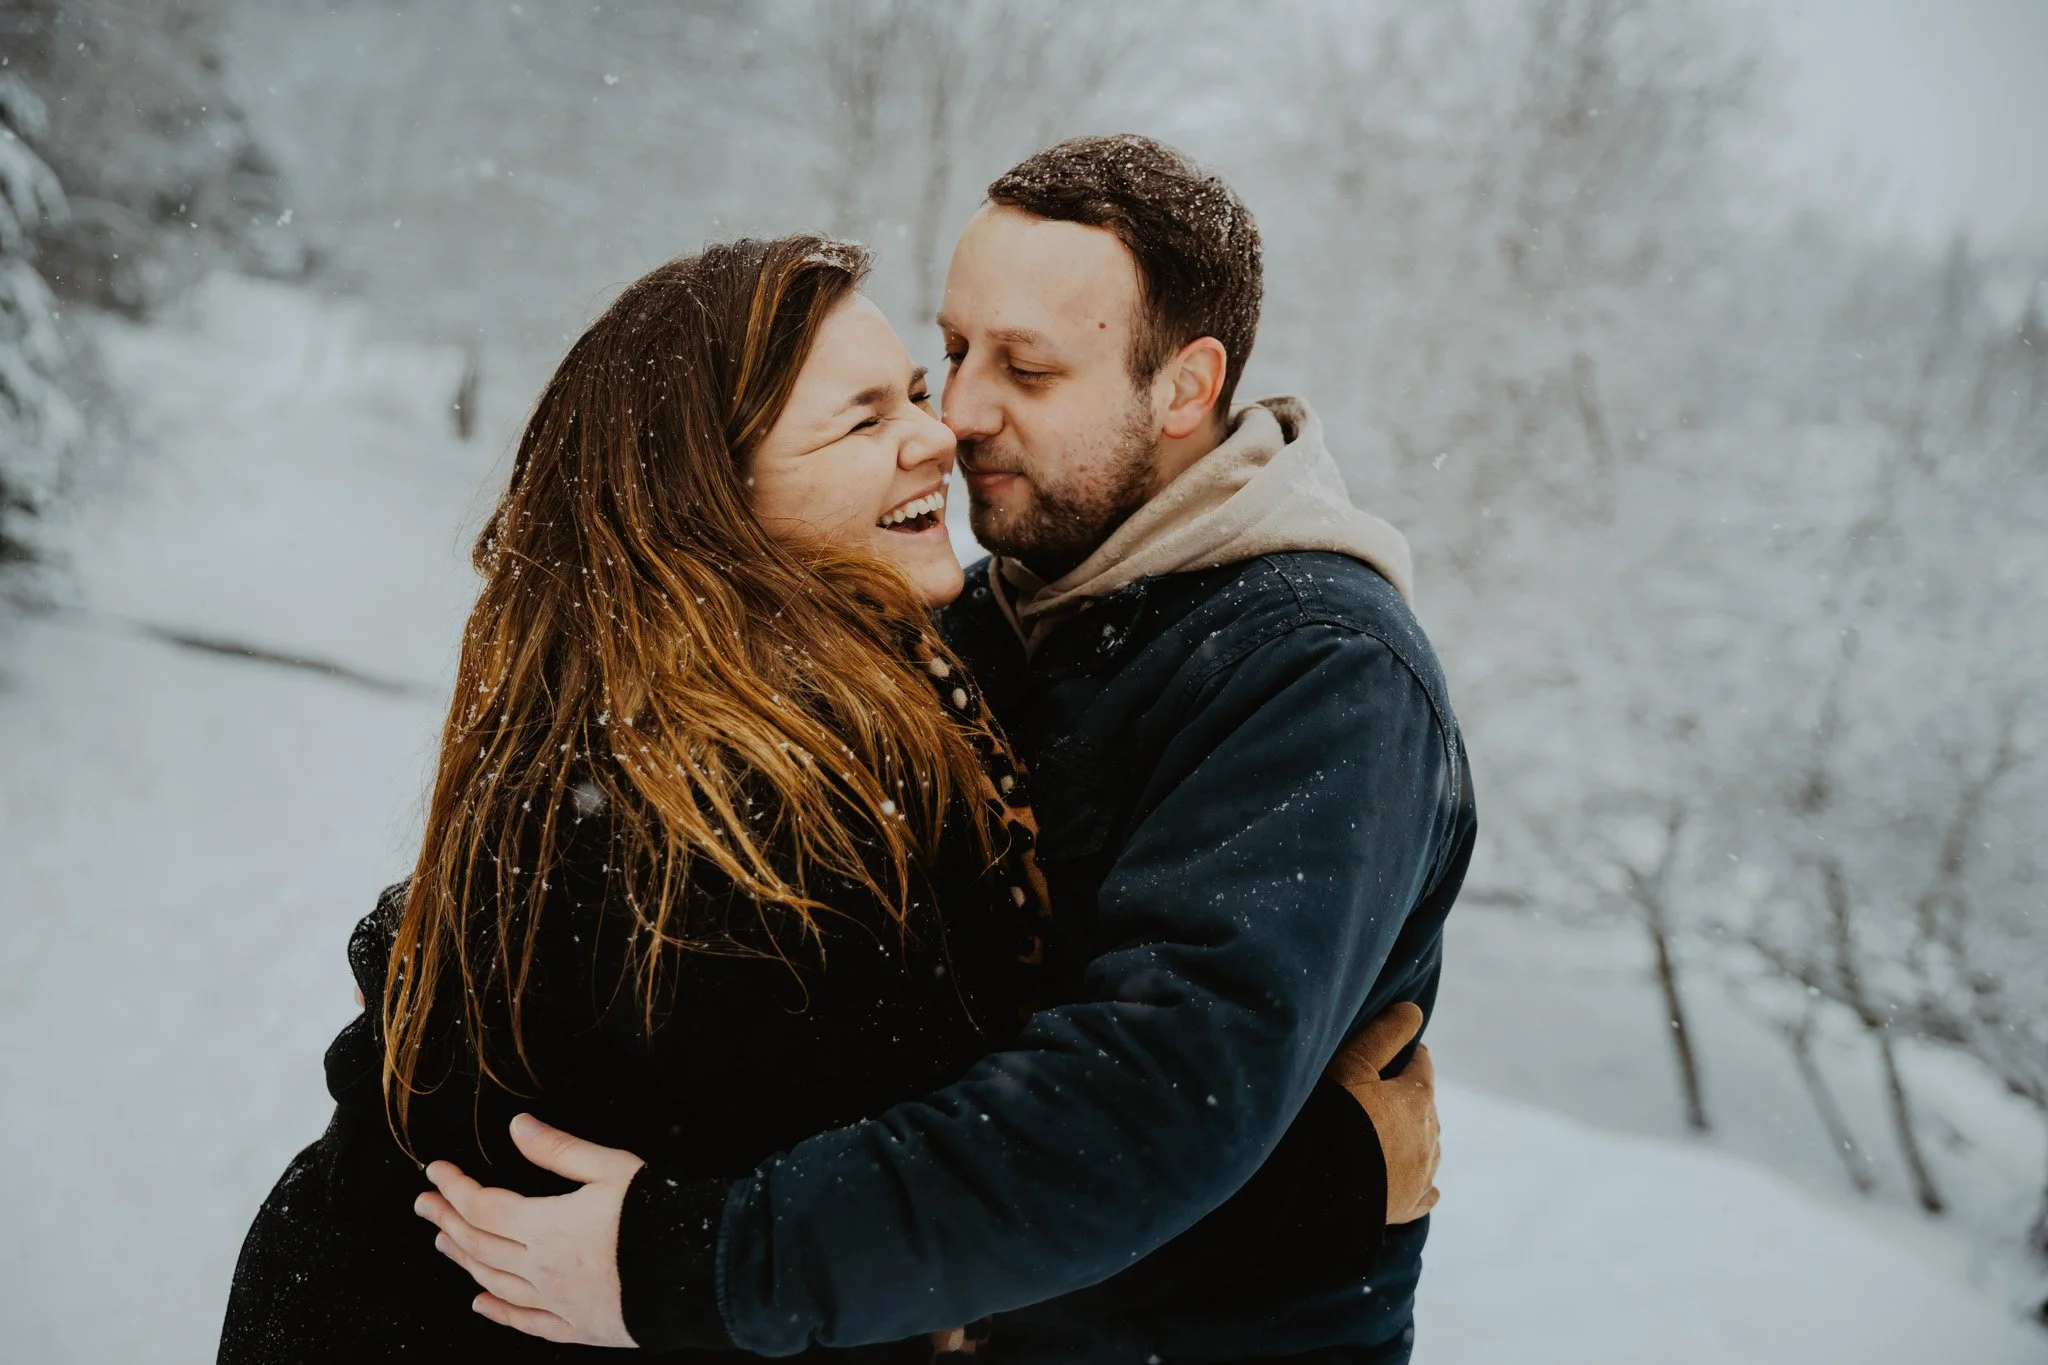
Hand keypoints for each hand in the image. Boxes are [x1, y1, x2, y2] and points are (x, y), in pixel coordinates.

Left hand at [412, 1113, 645, 1346]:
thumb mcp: (610, 1167)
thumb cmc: (656, 1216)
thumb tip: (517, 1126)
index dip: (454, 1187)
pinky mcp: (575, 1325)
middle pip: (479, 1244)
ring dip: (463, 1260)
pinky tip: (480, 1303)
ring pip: (494, 1282)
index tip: (435, 1170)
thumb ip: (559, 1149)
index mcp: (545, 1227)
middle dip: (447, 1219)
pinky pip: (525, 1322)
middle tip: (425, 1203)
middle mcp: (540, 1268)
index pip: (483, 1206)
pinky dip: (498, 1312)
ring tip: (444, 1241)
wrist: (694, 1272)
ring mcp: (555, 1301)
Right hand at [1325, 1002, 1440, 1223]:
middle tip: (1387, 1092)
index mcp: (1417, 1098)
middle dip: (1412, 1097)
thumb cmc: (1334, 1116)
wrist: (1323, 1187)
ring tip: (1395, 1132)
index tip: (1403, 1051)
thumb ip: (1383, 1034)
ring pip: (1429, 1147)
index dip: (1411, 1056)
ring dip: (1417, 1135)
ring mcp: (1422, 1173)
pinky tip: (1421, 1181)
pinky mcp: (1410, 1205)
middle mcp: (1428, 1135)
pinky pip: (1427, 1192)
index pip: (1422, 1067)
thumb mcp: (1352, 1064)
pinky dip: (1423, 1181)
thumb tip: (1414, 1009)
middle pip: (1426, 1107)